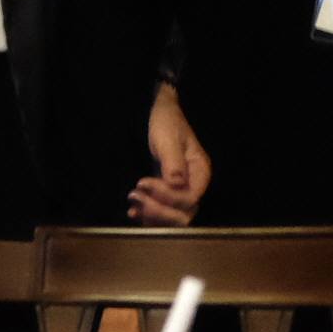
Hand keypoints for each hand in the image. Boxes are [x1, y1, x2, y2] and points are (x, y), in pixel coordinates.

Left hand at [127, 81, 208, 225]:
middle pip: (183, 213)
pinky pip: (163, 212)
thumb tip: (177, 184)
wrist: (160, 115)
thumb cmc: (167, 122)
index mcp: (200, 172)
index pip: (189, 198)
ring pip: (172, 216)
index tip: (143, 182)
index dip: (167, 197)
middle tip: (135, 195)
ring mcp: (181, 191)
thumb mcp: (169, 138)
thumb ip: (173, 161)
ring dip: (152, 214)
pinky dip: (148, 216)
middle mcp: (194, 185)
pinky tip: (133, 212)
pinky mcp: (168, 193)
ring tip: (132, 200)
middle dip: (159, 210)